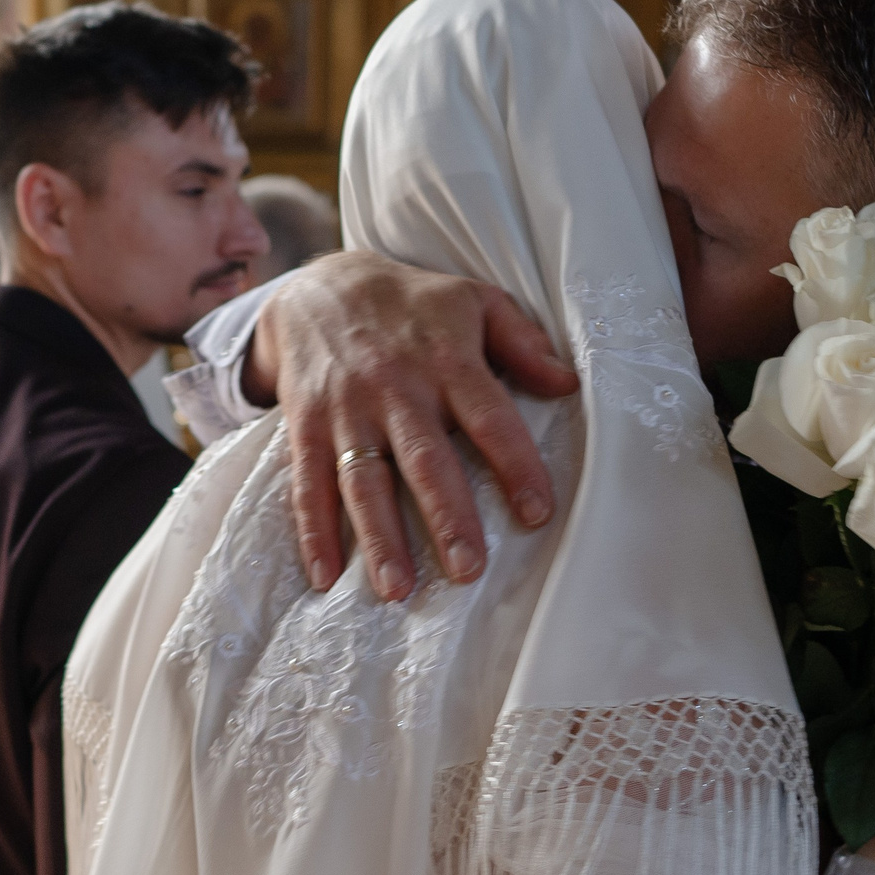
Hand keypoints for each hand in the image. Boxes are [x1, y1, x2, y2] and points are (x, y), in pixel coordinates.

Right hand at [245, 256, 578, 600]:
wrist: (318, 286)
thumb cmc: (412, 304)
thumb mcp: (475, 302)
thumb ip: (522, 343)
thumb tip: (568, 384)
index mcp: (447, 360)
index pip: (489, 416)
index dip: (514, 464)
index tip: (537, 513)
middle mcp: (396, 389)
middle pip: (425, 459)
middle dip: (446, 516)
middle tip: (467, 569)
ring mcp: (346, 411)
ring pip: (364, 480)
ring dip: (379, 537)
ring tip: (397, 588)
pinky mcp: (306, 427)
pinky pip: (308, 483)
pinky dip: (314, 531)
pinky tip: (325, 576)